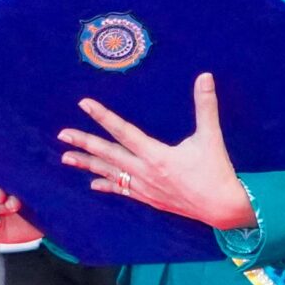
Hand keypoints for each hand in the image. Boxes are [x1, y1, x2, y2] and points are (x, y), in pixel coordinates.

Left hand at [59, 74, 252, 229]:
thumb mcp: (211, 136)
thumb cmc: (217, 171)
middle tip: (62, 135)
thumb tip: (206, 77)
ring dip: (88, 165)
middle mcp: (145, 172)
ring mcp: (145, 187)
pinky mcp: (150, 199)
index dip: (103, 116)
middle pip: (108, 154)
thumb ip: (206, 105)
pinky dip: (107, 185)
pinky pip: (122, 191)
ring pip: (110, 174)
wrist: (223, 208)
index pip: (123, 131)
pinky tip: (92, 184)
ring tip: (66, 158)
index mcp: (157, 155)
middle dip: (84, 143)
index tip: (85, 105)